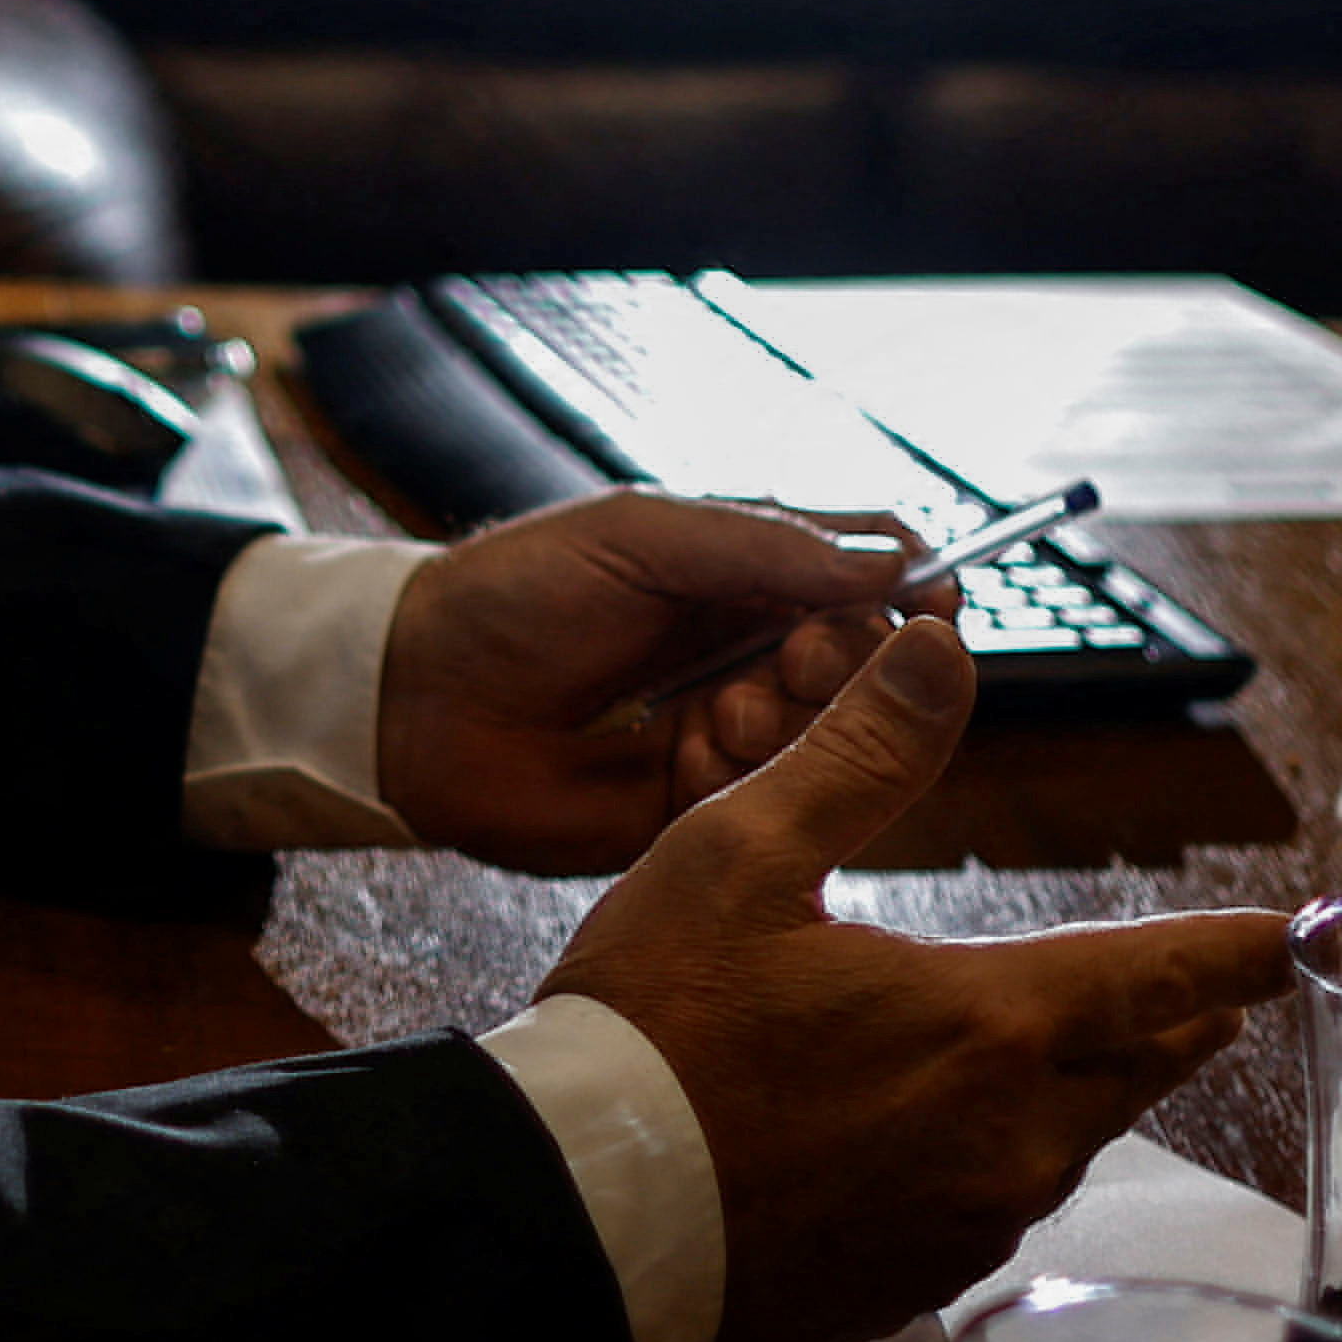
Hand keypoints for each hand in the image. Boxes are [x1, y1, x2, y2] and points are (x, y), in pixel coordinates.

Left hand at [370, 488, 907, 875]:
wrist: (416, 697)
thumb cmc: (515, 593)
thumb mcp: (641, 535)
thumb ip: (764, 544)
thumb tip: (891, 559)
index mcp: (746, 568)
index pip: (873, 567)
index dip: (914, 585)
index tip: (925, 603)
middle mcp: (753, 648)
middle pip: (871, 659)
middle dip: (843, 662)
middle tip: (782, 658)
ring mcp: (733, 728)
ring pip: (834, 737)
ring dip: (786, 722)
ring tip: (711, 710)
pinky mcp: (702, 806)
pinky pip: (773, 801)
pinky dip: (740, 776)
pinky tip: (679, 756)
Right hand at [536, 622, 1297, 1341]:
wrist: (582, 1222)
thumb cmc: (651, 1034)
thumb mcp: (738, 855)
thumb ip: (858, 753)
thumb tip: (940, 646)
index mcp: (988, 1025)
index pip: (1157, 974)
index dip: (1233, 949)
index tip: (1294, 936)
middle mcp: (1009, 1136)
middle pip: (1134, 1067)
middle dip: (1176, 1021)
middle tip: (1213, 999)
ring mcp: (968, 1222)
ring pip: (1068, 1141)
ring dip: (1088, 1089)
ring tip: (1098, 1057)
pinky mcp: (917, 1283)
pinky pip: (996, 1207)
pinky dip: (1001, 1157)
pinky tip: (960, 1140)